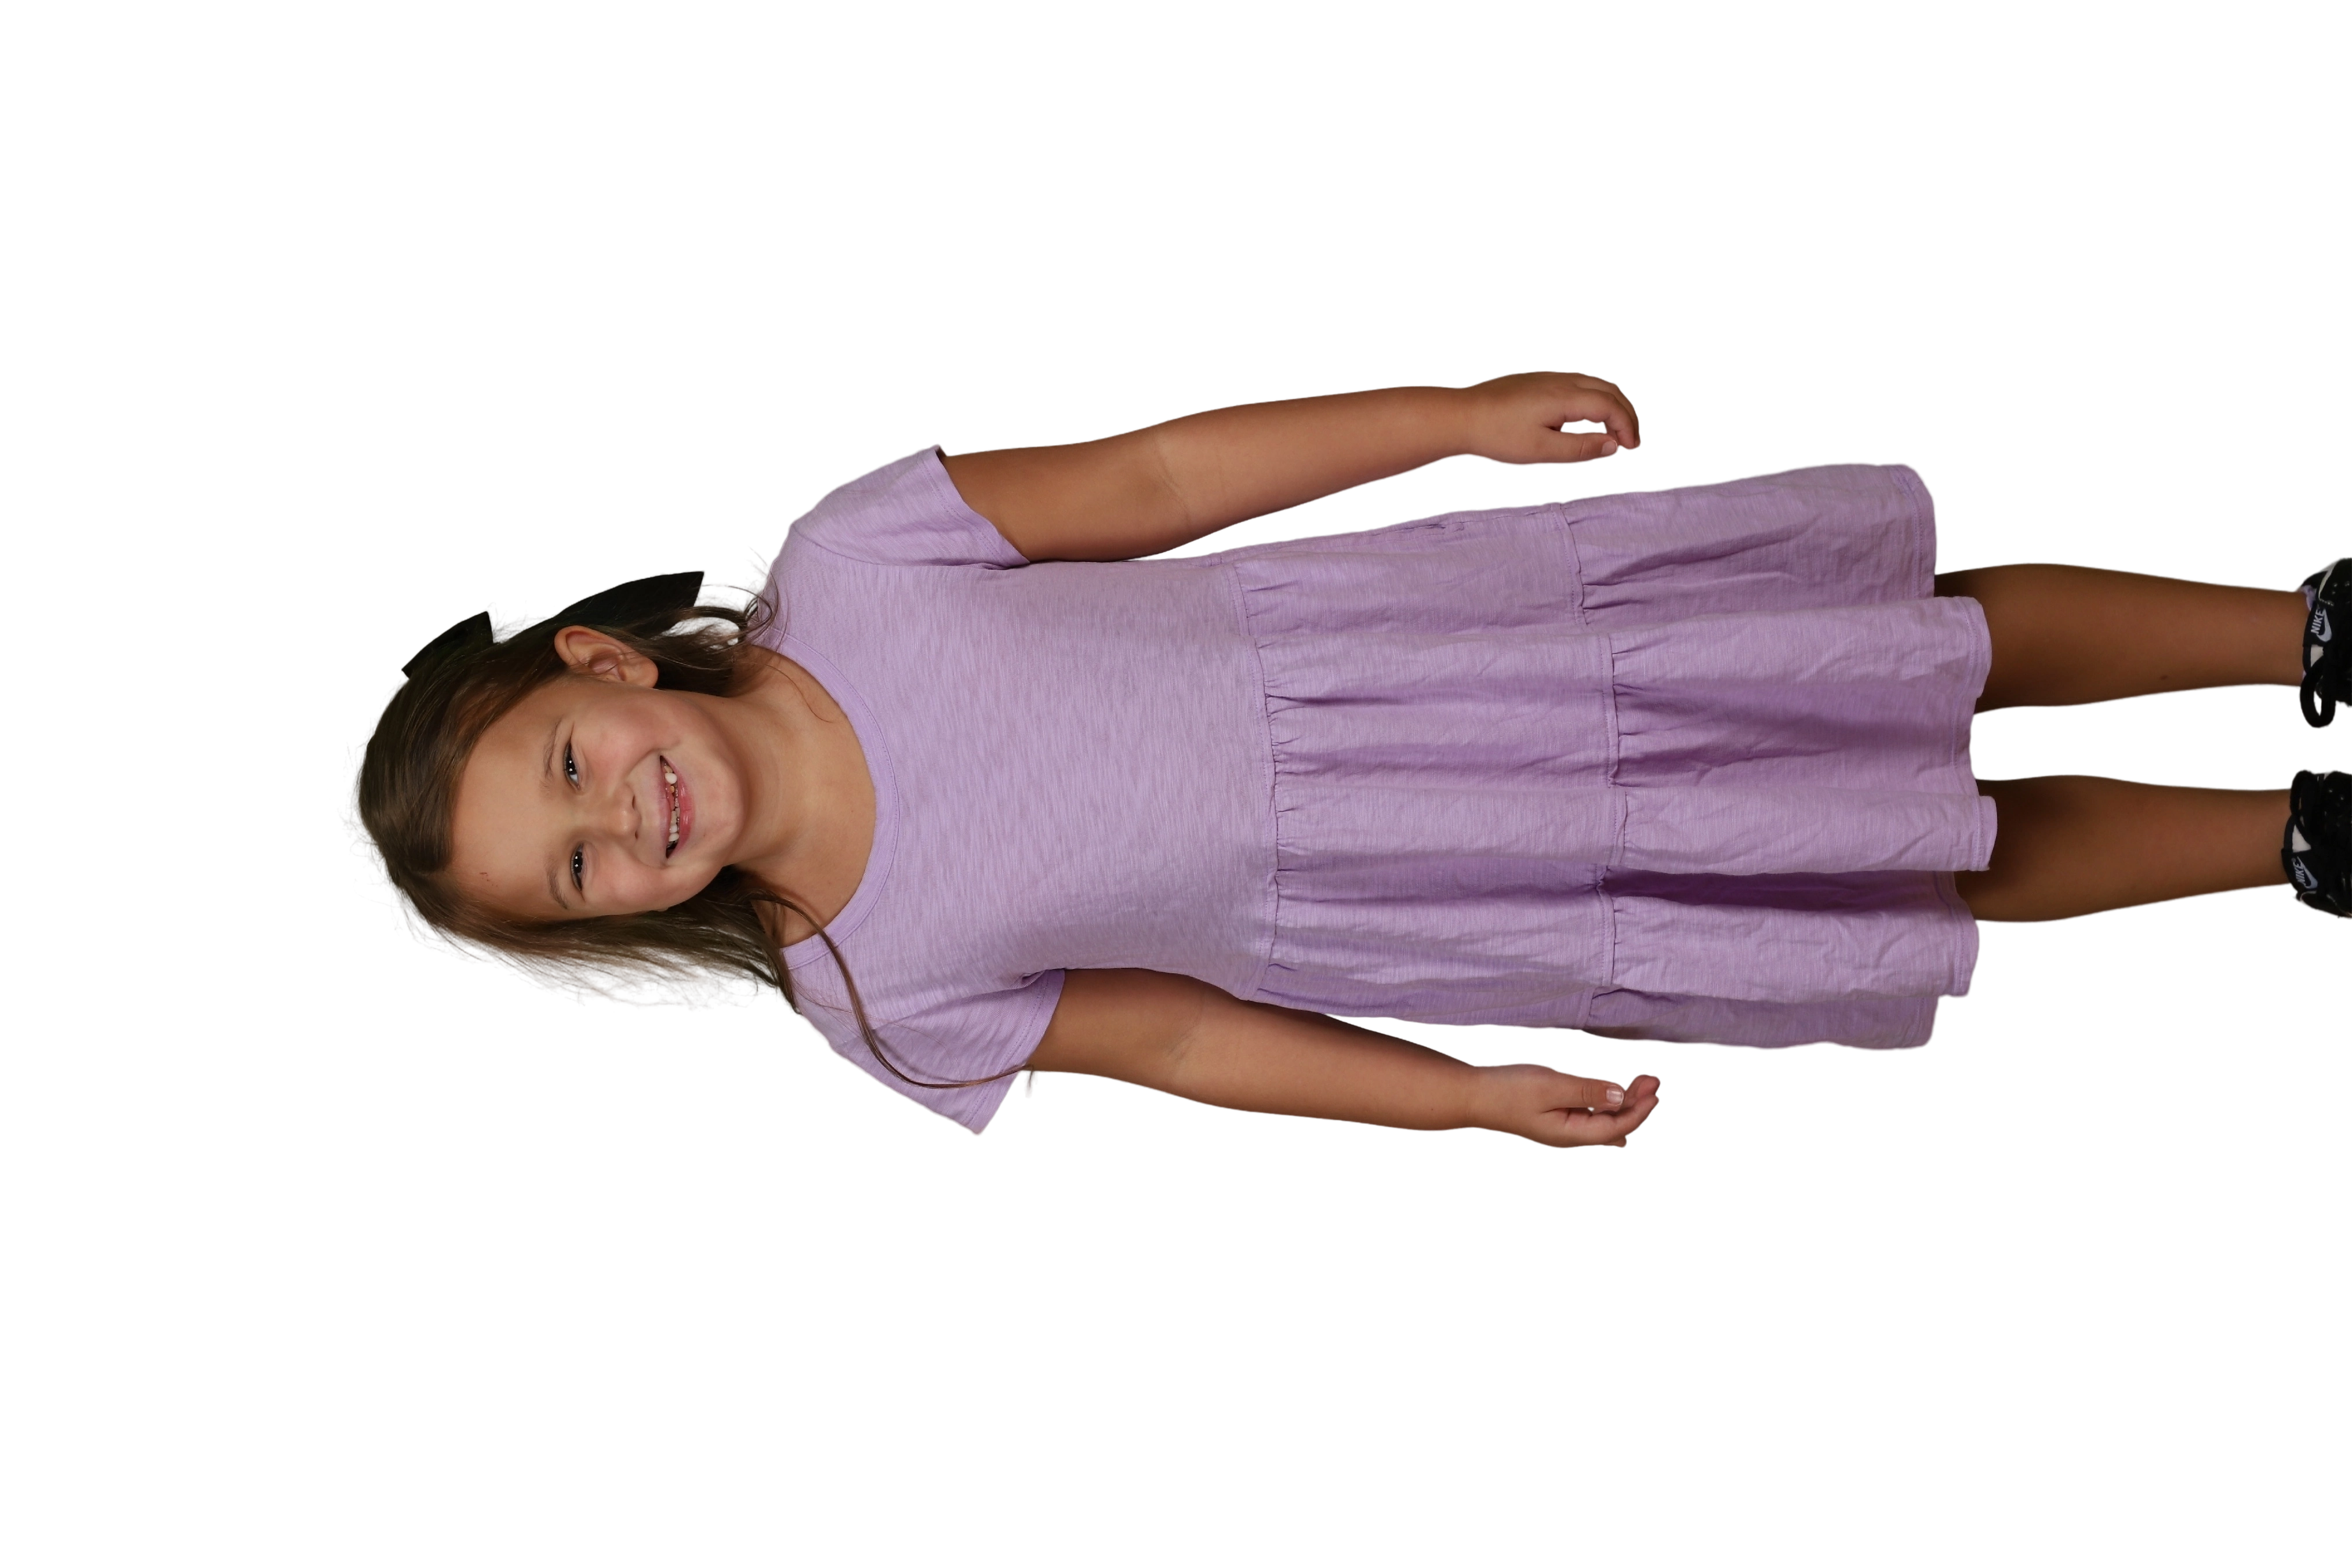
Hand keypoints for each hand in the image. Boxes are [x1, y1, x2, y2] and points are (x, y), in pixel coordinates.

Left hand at [1455, 369, 1642, 467]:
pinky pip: (1578, 384)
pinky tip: (1586, 420)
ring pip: (1595, 384)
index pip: (1611, 408)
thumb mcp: (1540, 450)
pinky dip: (1594, 400)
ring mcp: (1549, 378)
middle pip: (1610, 391)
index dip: (1626, 428)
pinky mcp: (1538, 381)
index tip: (1630, 450)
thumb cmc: (1496, 435)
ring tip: (1615, 431)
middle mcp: (1561, 381)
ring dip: (1612, 405)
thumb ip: (1580, 448)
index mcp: (1565, 396)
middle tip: (1631, 441)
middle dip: (1627, 415)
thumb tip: (1612, 447)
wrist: (1459, 416)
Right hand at [1473, 1062, 1664, 1150]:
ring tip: (1641, 1079)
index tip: (1656, 1087)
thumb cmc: (1509, 1089)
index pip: (1618, 1127)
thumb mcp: (1551, 1086)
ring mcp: (1564, 1126)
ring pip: (1605, 1118)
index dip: (1640, 1108)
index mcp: (1571, 1134)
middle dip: (1638, 1104)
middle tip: (1654, 1078)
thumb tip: (1621, 1097)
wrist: (1473, 1093)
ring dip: (1625, 1099)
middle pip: (1616, 1125)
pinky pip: (1592, 1111)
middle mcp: (1571, 1135)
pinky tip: (1612, 1085)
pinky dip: (1607, 1097)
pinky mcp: (1557, 1115)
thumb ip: (1588, 1091)